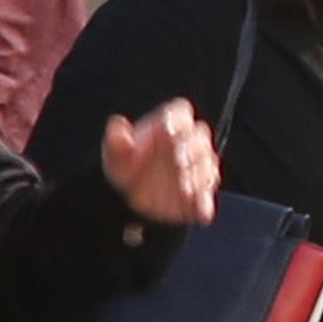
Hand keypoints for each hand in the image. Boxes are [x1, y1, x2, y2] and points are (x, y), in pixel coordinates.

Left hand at [95, 103, 219, 228]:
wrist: (130, 199)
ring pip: (207, 165)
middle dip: (191, 148)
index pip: (181, 113)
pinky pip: (206, 195)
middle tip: (178, 159)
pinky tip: (197, 208)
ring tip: (183, 185)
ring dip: (198, 174)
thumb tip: (117, 124)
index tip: (169, 131)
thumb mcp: (115, 154)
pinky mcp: (199, 193)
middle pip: (200, 137)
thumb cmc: (126, 168)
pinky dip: (203, 202)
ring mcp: (195, 168)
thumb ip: (117, 139)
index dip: (178, 120)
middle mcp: (186, 144)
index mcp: (168, 127)